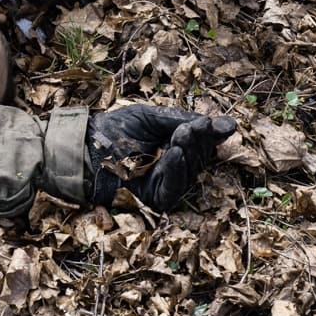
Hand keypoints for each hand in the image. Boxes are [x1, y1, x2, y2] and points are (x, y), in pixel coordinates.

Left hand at [86, 104, 236, 210]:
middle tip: (197, 127)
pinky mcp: (157, 198)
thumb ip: (184, 121)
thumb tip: (226, 124)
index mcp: (178, 144)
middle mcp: (177, 165)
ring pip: (191, 171)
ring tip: (183, 135)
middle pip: (201, 156)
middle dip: (200, 140)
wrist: (88, 144)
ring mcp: (168, 183)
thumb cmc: (117, 128)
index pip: (204, 141)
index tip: (226, 126)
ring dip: (189, 152)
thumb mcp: (153, 117)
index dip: (214, 134)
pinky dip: (176, 170)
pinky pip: (175, 188)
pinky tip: (174, 153)